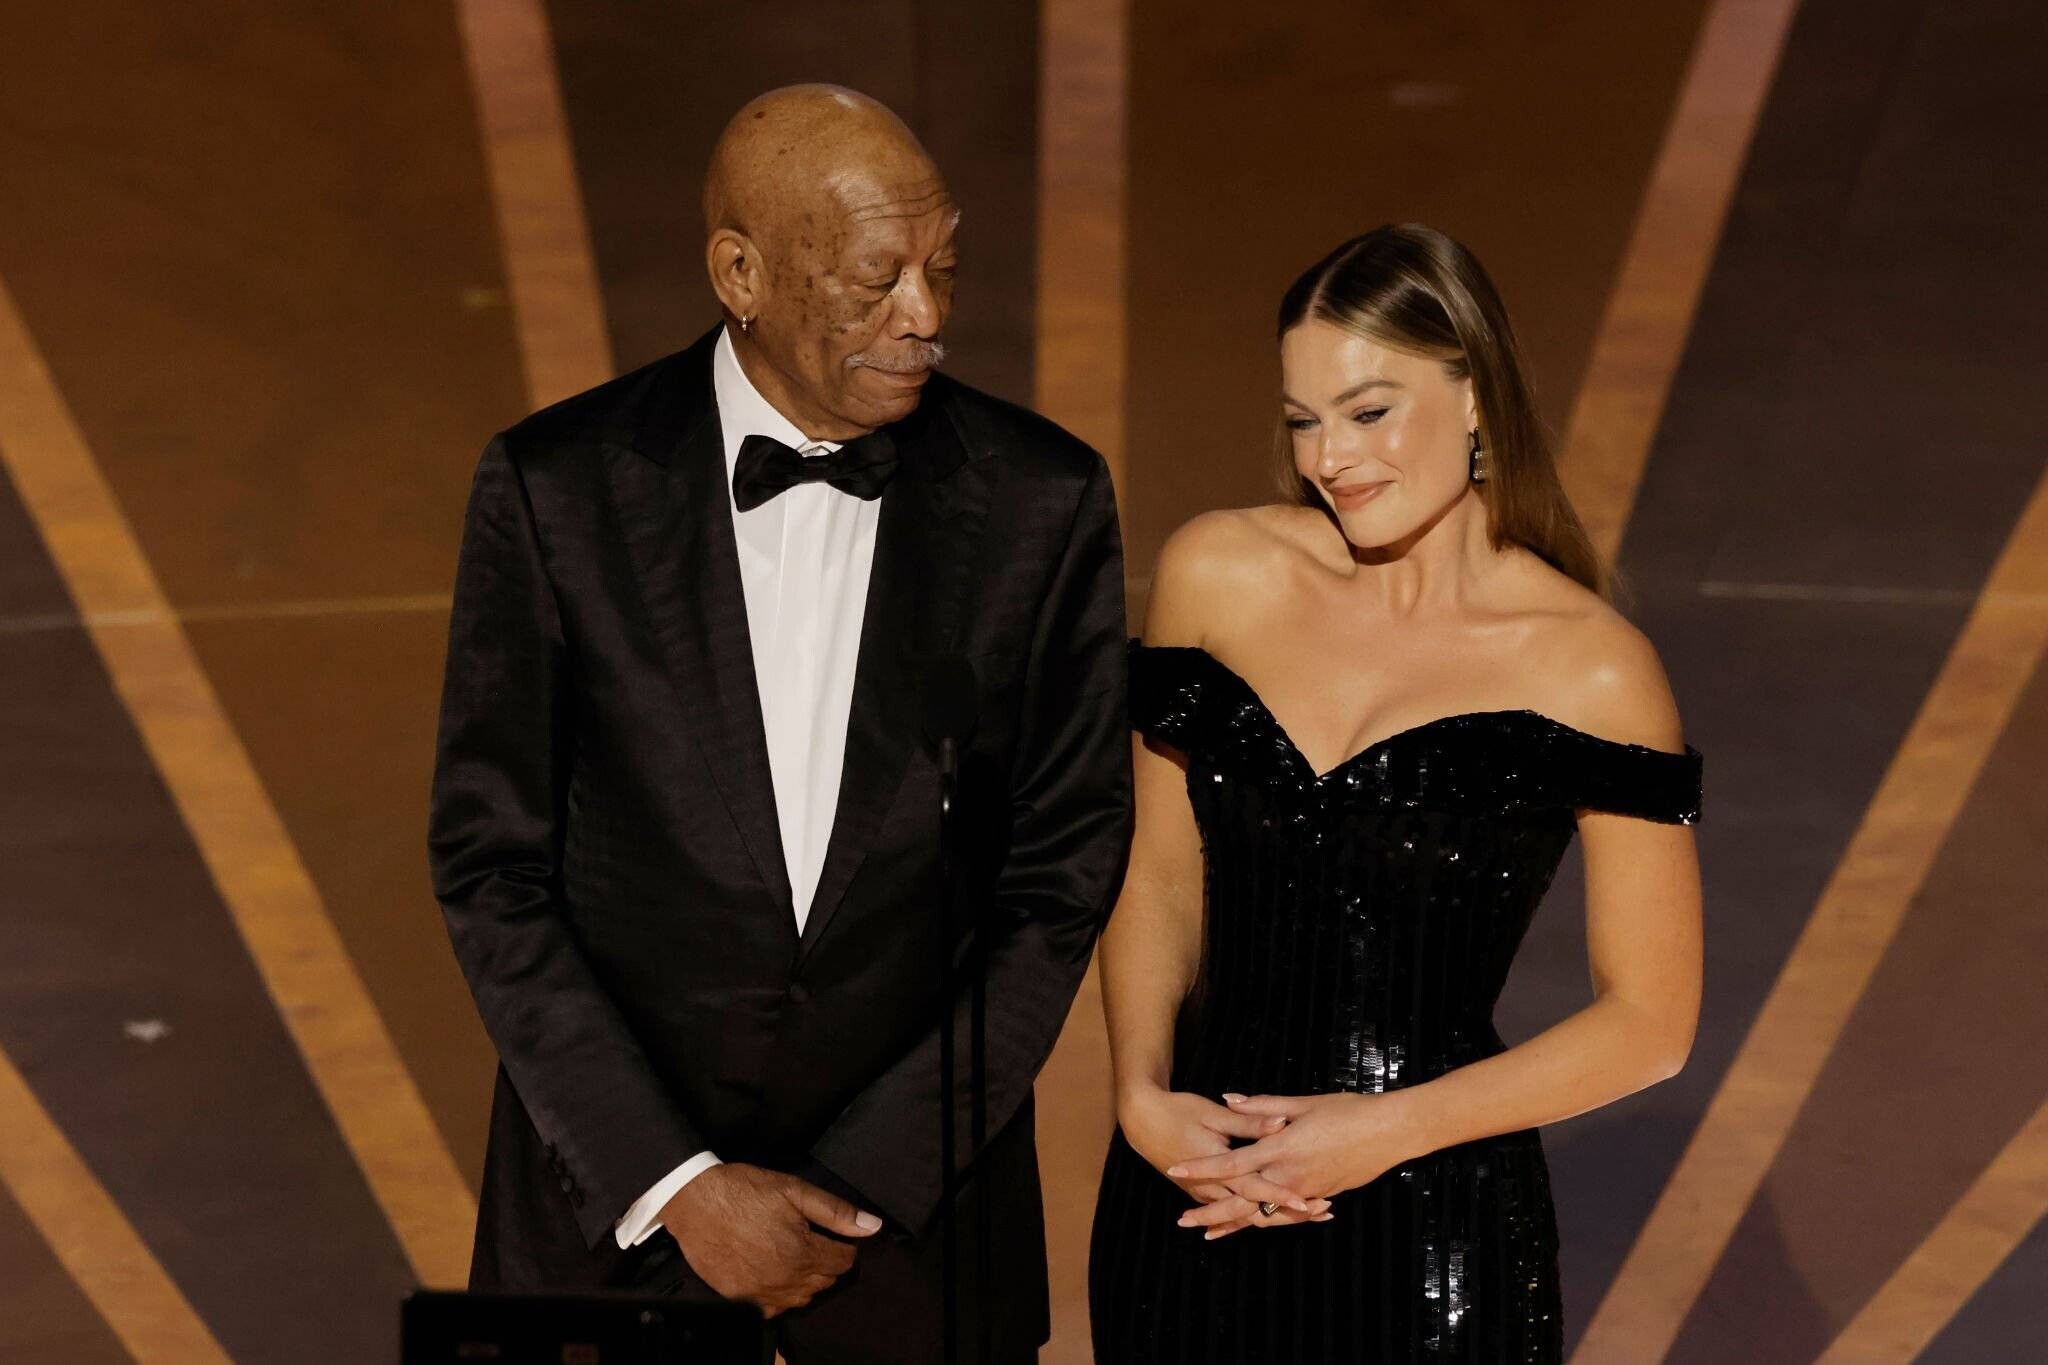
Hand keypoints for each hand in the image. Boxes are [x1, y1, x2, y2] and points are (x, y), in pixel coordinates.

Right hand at [661, 1163, 881, 1316]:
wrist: (693, 1201)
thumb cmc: (745, 1191)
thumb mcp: (794, 1190)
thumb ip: (835, 1212)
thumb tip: (873, 1226)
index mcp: (802, 1253)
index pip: (844, 1262)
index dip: (845, 1246)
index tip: (836, 1235)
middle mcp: (785, 1281)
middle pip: (825, 1281)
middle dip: (827, 1262)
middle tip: (815, 1240)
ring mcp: (761, 1294)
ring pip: (802, 1298)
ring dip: (807, 1280)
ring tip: (796, 1255)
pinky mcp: (740, 1299)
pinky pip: (774, 1309)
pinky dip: (781, 1295)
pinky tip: (774, 1274)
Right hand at [1119, 1086, 1331, 1238]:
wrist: (1143, 1121)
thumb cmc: (1178, 1111)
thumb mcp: (1213, 1113)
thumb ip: (1248, 1122)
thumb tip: (1281, 1123)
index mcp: (1218, 1167)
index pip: (1255, 1187)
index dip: (1282, 1195)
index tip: (1309, 1201)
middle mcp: (1213, 1188)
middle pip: (1255, 1210)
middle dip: (1290, 1214)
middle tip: (1324, 1211)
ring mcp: (1208, 1194)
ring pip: (1247, 1215)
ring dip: (1280, 1215)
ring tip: (1316, 1212)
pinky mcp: (1206, 1194)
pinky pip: (1235, 1211)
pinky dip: (1259, 1213)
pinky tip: (1283, 1211)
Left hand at [1165, 1091, 1424, 1237]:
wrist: (1392, 1132)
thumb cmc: (1349, 1110)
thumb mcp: (1303, 1103)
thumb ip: (1262, 1106)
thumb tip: (1228, 1099)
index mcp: (1282, 1149)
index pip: (1232, 1163)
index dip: (1203, 1169)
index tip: (1176, 1171)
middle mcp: (1291, 1177)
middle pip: (1242, 1202)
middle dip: (1210, 1213)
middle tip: (1182, 1220)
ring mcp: (1306, 1191)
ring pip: (1264, 1214)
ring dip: (1235, 1223)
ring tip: (1208, 1232)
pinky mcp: (1321, 1195)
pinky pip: (1287, 1214)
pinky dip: (1267, 1221)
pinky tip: (1251, 1225)